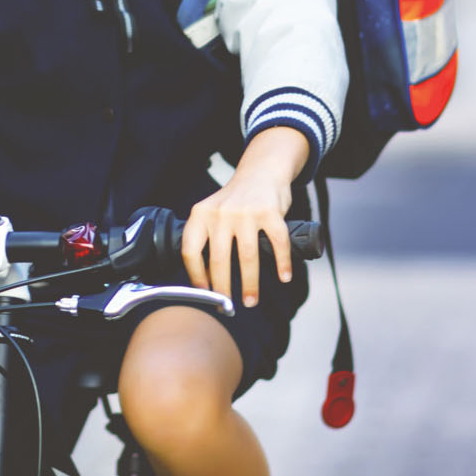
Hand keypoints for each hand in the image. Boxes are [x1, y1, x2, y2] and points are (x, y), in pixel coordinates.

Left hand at [181, 127, 309, 304]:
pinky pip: (277, 244)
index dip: (196, 276)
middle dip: (223, 288)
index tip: (204, 293)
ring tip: (251, 300)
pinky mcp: (270, 212)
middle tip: (228, 305)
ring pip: (247, 257)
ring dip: (250, 284)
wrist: (261, 171)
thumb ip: (207, 237)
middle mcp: (220, 212)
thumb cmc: (235, 201)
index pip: (191, 250)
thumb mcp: (212, 212)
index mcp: (200, 214)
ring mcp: (246, 212)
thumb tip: (207, 278)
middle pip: (219, 259)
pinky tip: (284, 277)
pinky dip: (282, 264)